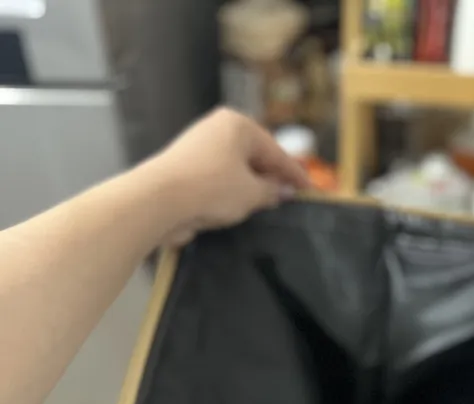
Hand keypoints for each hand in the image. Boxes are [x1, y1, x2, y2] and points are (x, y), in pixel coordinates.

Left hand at [150, 108, 310, 245]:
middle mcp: (218, 128)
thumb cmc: (213, 189)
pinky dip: (232, 189)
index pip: (275, 151)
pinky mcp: (186, 165)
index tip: (310, 188)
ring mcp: (199, 145)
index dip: (294, 173)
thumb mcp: (252, 193)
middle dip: (272, 176)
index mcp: (238, 125)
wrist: (159, 199)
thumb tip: (283, 190)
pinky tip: (239, 205)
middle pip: (255, 155)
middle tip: (290, 195)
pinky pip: (219, 176)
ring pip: (236, 166)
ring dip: (252, 184)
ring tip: (267, 203)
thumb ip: (272, 191)